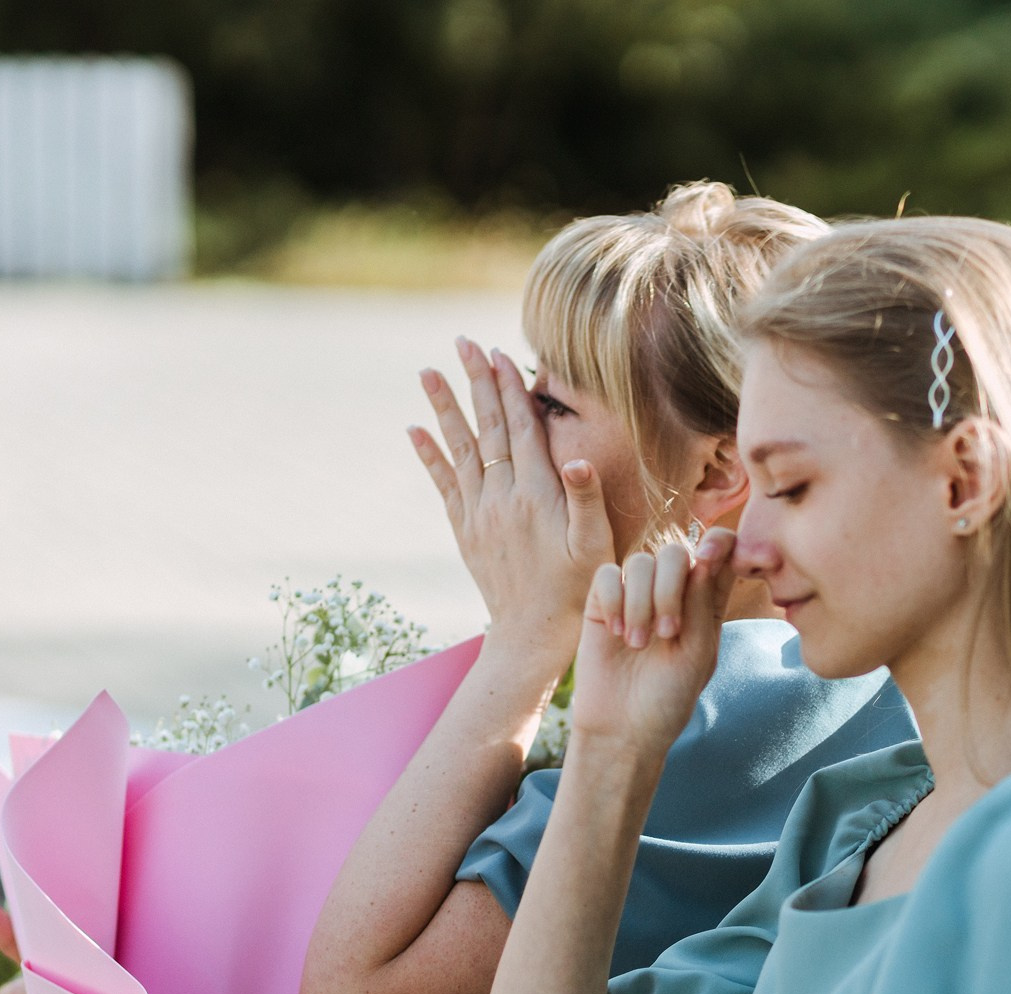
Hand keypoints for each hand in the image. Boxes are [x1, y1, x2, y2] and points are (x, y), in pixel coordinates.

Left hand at [409, 340, 613, 658]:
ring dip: (444, 407)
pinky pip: (444, 484)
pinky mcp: (466, 530)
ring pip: (460, 448)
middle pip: (487, 428)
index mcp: (537, 494)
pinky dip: (429, 455)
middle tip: (462, 343)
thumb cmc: (580, 590)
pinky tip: (414, 430)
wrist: (534, 634)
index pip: (521, 429)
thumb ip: (587, 500)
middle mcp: (501, 497)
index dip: (511, 389)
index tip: (500, 353)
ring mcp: (479, 513)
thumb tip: (574, 460)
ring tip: (427, 372)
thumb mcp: (596, 546)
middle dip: (476, 382)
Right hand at [569, 529, 737, 760]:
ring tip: (638, 644)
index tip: (708, 559)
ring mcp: (635, 595)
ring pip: (639, 562)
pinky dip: (613, 600)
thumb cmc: (669, 697)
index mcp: (706, 602)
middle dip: (671, 588)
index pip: (720, 551)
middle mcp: (671, 592)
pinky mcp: (601, 603)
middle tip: (667, 633)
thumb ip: (702, 605)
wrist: (623, 728)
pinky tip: (616, 633)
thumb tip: (705, 557)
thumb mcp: (698, 654)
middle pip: (675, 553)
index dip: (719, 542)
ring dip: (640, 603)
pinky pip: (607, 575)